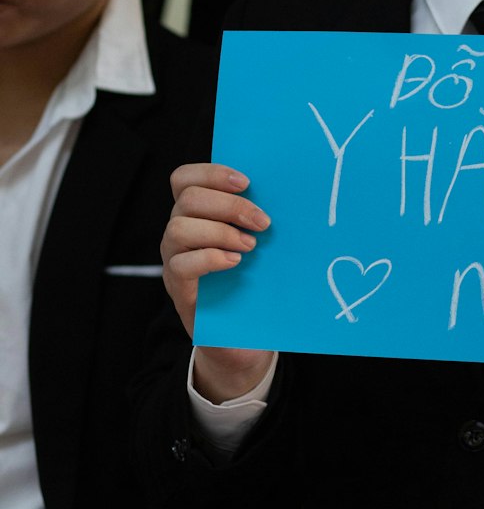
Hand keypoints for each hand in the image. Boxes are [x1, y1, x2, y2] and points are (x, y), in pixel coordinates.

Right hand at [161, 162, 273, 400]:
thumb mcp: (255, 242)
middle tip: (263, 222)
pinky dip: (211, 258)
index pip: (185, 178)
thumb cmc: (252, 280)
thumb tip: (285, 190)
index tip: (248, 182)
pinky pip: (182, 264)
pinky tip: (236, 263)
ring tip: (251, 246)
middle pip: (188, 198)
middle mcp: (178, 231)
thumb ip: (255, 217)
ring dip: (221, 231)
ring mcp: (174, 258)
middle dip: (229, 205)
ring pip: (179, 228)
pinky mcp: (177, 287)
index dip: (212, 173)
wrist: (242, 335)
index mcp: (195, 213)